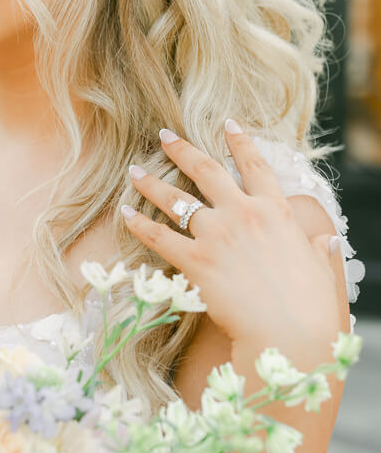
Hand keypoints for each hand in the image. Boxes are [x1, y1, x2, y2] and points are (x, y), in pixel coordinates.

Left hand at [122, 121, 341, 356]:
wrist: (288, 329)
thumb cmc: (309, 304)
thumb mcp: (320, 267)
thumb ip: (318, 249)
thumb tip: (327, 242)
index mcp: (275, 211)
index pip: (255, 166)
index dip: (240, 141)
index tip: (227, 123)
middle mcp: (242, 213)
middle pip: (206, 170)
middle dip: (182, 150)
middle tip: (164, 135)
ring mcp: (216, 234)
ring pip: (176, 200)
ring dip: (152, 183)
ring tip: (134, 170)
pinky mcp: (195, 260)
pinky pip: (158, 236)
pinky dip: (139, 224)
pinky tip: (125, 213)